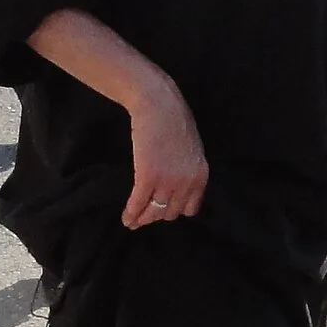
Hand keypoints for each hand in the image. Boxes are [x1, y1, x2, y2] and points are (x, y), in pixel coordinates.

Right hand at [123, 77, 207, 228]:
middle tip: (143, 216)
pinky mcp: (148, 176)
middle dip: (156, 215)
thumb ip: (188, 169)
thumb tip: (177, 185)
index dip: (174, 211)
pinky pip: (139, 203)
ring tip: (132, 222)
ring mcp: (168, 181)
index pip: (190, 209)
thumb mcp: (192, 149)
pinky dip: (131, 213)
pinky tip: (126, 217)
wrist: (159, 104)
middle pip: (170, 212)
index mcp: (201, 176)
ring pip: (154, 211)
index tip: (163, 210)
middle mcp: (187, 182)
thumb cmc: (174, 120)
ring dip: (142, 219)